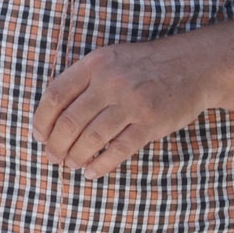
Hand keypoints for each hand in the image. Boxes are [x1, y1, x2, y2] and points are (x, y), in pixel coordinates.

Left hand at [32, 36, 211, 175]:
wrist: (194, 65)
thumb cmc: (145, 66)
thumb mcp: (111, 60)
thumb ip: (84, 82)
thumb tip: (52, 119)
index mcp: (95, 64)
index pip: (54, 96)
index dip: (41, 121)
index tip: (39, 136)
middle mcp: (111, 82)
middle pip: (69, 122)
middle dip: (56, 146)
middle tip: (53, 158)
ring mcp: (132, 103)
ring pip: (90, 139)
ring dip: (75, 157)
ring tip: (71, 165)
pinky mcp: (151, 123)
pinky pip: (118, 150)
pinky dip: (100, 165)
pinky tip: (92, 172)